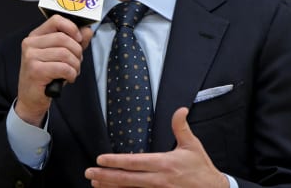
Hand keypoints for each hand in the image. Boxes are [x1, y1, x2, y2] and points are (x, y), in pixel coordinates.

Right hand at [15, 15, 92, 125]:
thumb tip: (87, 30)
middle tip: (77, 62)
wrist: (31, 99)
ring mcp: (31, 56)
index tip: (79, 39)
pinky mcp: (35, 70)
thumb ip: (75, 41)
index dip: (72, 28)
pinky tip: (68, 78)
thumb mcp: (61, 56)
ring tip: (73, 72)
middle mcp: (30, 43)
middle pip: (63, 38)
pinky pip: (63, 67)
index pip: (56, 20)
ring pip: (65, 53)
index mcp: (36, 36)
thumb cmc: (47, 75)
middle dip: (77, 51)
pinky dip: (71, 74)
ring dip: (75, 65)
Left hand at [85, 107, 228, 187]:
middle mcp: (158, 179)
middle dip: (106, 175)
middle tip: (89, 172)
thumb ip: (181, 127)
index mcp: (164, 164)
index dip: (116, 161)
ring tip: (96, 182)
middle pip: (127, 178)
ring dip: (111, 186)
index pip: (134, 162)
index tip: (101, 158)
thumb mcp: (192, 145)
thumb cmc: (201, 168)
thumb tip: (180, 110)